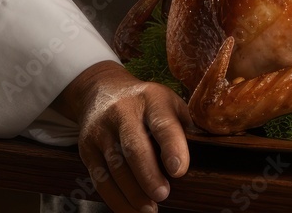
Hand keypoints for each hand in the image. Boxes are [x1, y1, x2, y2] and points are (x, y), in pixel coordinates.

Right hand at [53, 60, 194, 211]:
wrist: (102, 90)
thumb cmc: (147, 104)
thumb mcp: (168, 102)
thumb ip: (182, 125)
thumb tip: (204, 155)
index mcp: (152, 98)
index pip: (163, 122)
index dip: (172, 146)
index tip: (179, 171)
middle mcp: (123, 111)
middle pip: (134, 146)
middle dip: (148, 175)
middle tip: (163, 195)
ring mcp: (101, 129)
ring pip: (115, 166)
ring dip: (133, 192)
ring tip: (150, 209)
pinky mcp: (86, 147)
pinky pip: (99, 178)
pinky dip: (115, 198)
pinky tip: (130, 209)